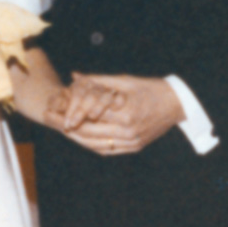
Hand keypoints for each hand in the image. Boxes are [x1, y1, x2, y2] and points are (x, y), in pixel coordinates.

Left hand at [53, 75, 184, 156]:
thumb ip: (98, 81)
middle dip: (67, 125)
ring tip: (61, 127)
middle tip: (51, 118)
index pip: (90, 114)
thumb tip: (74, 76)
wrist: (176, 105)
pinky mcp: (133, 147)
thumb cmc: (149, 88)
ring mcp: (131, 142)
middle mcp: (128, 131)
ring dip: (76, 137)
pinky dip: (90, 144)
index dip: (71, 111)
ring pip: (95, 143)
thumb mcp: (124, 81)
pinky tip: (79, 138)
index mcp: (126, 112)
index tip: (56, 107)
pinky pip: (106, 149)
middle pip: (89, 131)